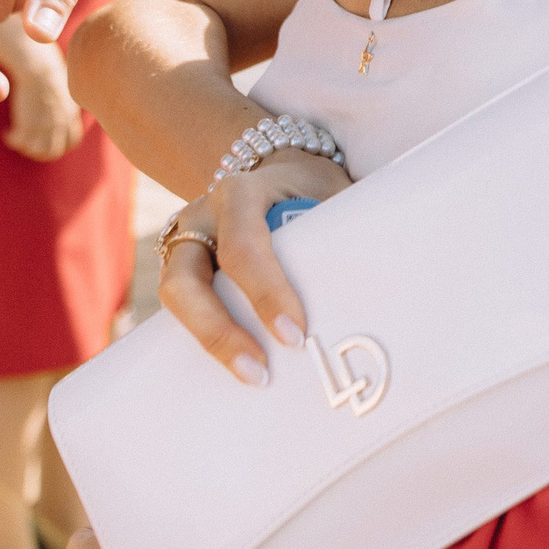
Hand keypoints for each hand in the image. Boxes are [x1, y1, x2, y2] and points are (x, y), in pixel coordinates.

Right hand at [3, 47, 82, 161]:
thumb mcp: (62, 85)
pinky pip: (20, 142)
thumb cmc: (47, 67)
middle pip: (54, 151)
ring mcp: (46, 126)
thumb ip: (62, 99)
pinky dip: (13, 140)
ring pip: (37, 150)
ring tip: (15, 137)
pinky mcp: (29, 125)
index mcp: (70, 114)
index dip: (61, 143)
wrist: (39, 66)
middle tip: (27, 143)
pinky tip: (7, 132)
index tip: (47, 137)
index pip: (73, 141)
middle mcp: (61, 124)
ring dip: (26, 148)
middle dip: (41, 151)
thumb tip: (56, 100)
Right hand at [158, 150, 351, 386]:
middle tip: (261, 372)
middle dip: (221, 331)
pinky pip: (183, 310)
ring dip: (210, 342)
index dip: (266, 293)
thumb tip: (373, 290)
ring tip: (252, 377)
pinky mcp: (181, 270)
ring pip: (175, 298)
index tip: (296, 333)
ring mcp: (185, 245)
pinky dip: (207, 341)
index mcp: (240, 194)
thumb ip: (340, 229)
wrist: (281, 172)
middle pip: (187, 281)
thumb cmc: (308, 190)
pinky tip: (238, 368)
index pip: (243, 247)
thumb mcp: (326, 194)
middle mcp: (202, 218)